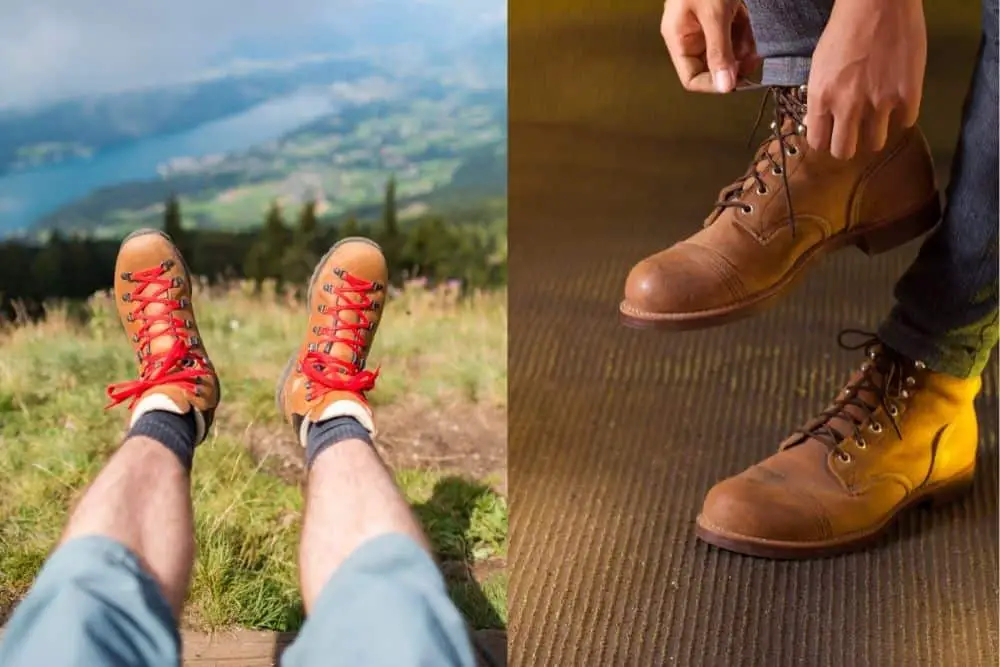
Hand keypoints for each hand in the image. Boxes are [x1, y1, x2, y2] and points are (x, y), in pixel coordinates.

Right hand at [661, 0, 759, 92]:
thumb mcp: (713, 15)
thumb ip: (719, 50)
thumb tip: (724, 86)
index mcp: (679, 38)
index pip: (692, 77)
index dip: (714, 83)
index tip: (736, 82)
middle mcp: (691, 34)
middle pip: (712, 65)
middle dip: (734, 66)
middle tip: (752, 63)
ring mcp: (707, 23)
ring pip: (727, 49)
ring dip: (744, 52)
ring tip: (757, 48)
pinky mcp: (723, 10)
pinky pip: (735, 32)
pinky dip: (748, 35)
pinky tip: (757, 33)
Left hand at [805, 0, 926, 158]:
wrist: (878, 2)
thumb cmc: (845, 28)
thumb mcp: (819, 65)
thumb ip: (820, 97)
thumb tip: (818, 121)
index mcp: (821, 98)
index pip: (818, 142)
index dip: (826, 140)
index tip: (832, 135)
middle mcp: (847, 106)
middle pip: (845, 151)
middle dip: (848, 145)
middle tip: (855, 134)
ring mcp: (879, 102)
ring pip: (876, 143)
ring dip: (876, 134)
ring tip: (878, 118)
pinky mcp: (908, 94)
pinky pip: (906, 122)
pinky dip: (903, 115)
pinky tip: (899, 100)